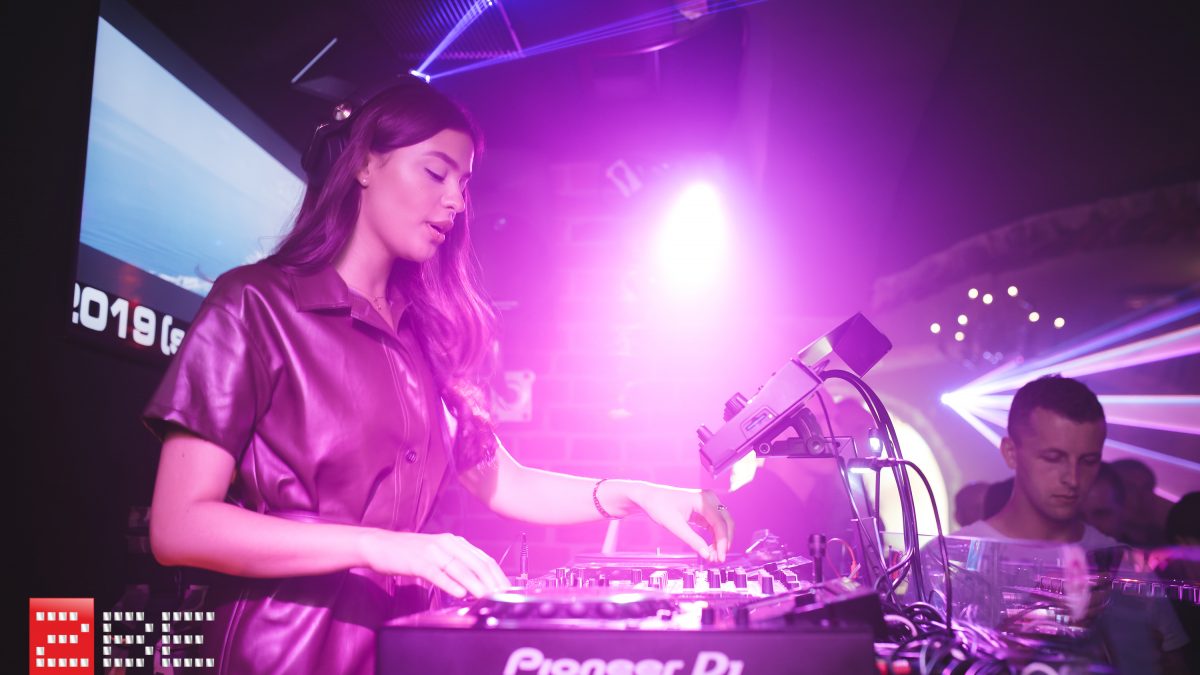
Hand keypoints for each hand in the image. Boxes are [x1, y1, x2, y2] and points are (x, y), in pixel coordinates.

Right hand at [360, 530, 508, 598]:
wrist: (379, 545)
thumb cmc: (408, 553)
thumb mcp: (437, 554)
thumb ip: (455, 563)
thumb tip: (476, 581)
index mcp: (454, 541)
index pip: (483, 558)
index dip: (497, 574)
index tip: (507, 589)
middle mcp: (447, 543)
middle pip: (476, 563)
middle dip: (492, 581)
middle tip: (502, 596)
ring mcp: (432, 551)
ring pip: (460, 568)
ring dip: (476, 585)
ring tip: (487, 597)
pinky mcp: (418, 561)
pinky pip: (438, 573)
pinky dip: (451, 583)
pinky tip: (460, 593)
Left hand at [627, 483, 733, 562]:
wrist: (649, 497)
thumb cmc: (659, 506)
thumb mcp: (675, 526)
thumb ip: (692, 540)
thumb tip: (707, 555)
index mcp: (703, 499)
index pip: (720, 523)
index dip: (722, 542)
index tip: (719, 558)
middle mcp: (709, 498)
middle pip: (726, 522)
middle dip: (724, 542)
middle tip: (718, 559)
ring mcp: (707, 503)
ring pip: (722, 524)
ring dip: (720, 540)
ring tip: (713, 556)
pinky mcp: (704, 509)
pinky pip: (715, 524)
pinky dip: (715, 537)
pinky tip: (710, 548)